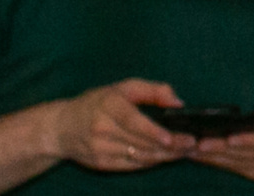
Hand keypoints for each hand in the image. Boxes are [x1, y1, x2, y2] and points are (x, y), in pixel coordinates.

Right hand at [48, 79, 186, 174]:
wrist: (62, 127)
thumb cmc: (99, 102)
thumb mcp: (124, 87)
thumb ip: (153, 90)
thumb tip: (178, 103)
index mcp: (108, 105)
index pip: (132, 121)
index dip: (153, 132)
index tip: (171, 138)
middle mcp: (101, 129)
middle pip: (139, 142)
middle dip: (168, 145)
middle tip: (191, 144)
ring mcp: (100, 149)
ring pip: (138, 156)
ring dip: (163, 156)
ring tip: (185, 151)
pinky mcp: (101, 164)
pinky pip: (131, 165)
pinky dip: (150, 162)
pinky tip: (166, 158)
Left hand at [189, 60, 253, 182]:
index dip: (248, 140)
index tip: (230, 137)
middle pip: (247, 153)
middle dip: (222, 149)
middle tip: (199, 143)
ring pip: (238, 164)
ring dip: (215, 158)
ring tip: (193, 149)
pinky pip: (235, 169)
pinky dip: (217, 163)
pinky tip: (201, 156)